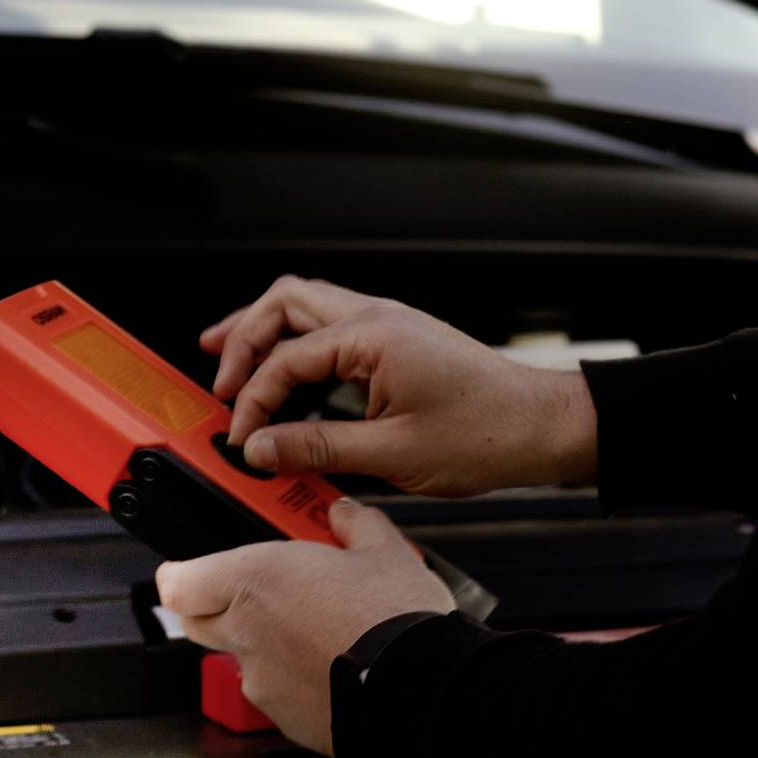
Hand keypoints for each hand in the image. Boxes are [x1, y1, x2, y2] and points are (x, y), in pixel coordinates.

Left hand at [155, 498, 454, 753]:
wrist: (424, 690)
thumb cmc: (398, 622)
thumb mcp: (385, 550)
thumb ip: (354, 524)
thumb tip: (345, 512)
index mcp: (255, 582)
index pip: (175, 583)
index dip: (181, 574)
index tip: (197, 566)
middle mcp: (247, 634)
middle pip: (197, 622)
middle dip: (218, 605)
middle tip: (261, 591)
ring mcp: (264, 682)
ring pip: (243, 659)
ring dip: (266, 644)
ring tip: (317, 631)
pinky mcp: (287, 719)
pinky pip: (277, 693)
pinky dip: (296, 680)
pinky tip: (335, 666)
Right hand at [201, 276, 596, 495]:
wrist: (540, 427)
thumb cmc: (485, 434)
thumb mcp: (393, 455)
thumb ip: (318, 448)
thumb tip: (263, 448)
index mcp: (373, 336)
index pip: (286, 357)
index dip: (254, 400)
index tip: (241, 438)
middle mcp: (377, 317)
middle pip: (284, 302)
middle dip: (242, 338)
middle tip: (218, 382)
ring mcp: (388, 323)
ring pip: (306, 305)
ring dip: (265, 332)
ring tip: (230, 362)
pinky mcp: (397, 340)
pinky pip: (330, 325)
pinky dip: (297, 343)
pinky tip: (285, 371)